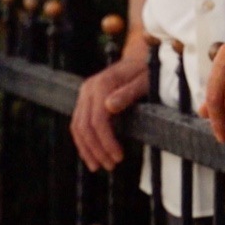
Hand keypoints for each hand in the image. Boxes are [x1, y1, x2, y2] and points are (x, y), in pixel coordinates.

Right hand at [69, 55, 149, 171]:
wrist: (139, 58)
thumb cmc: (146, 71)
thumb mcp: (145, 80)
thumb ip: (128, 93)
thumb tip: (109, 106)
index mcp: (102, 84)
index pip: (98, 121)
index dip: (106, 142)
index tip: (118, 158)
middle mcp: (88, 88)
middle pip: (84, 126)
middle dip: (96, 150)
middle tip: (111, 167)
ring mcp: (84, 94)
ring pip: (77, 127)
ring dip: (86, 149)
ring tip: (98, 166)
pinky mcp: (85, 100)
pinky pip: (78, 124)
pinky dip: (83, 141)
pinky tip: (92, 155)